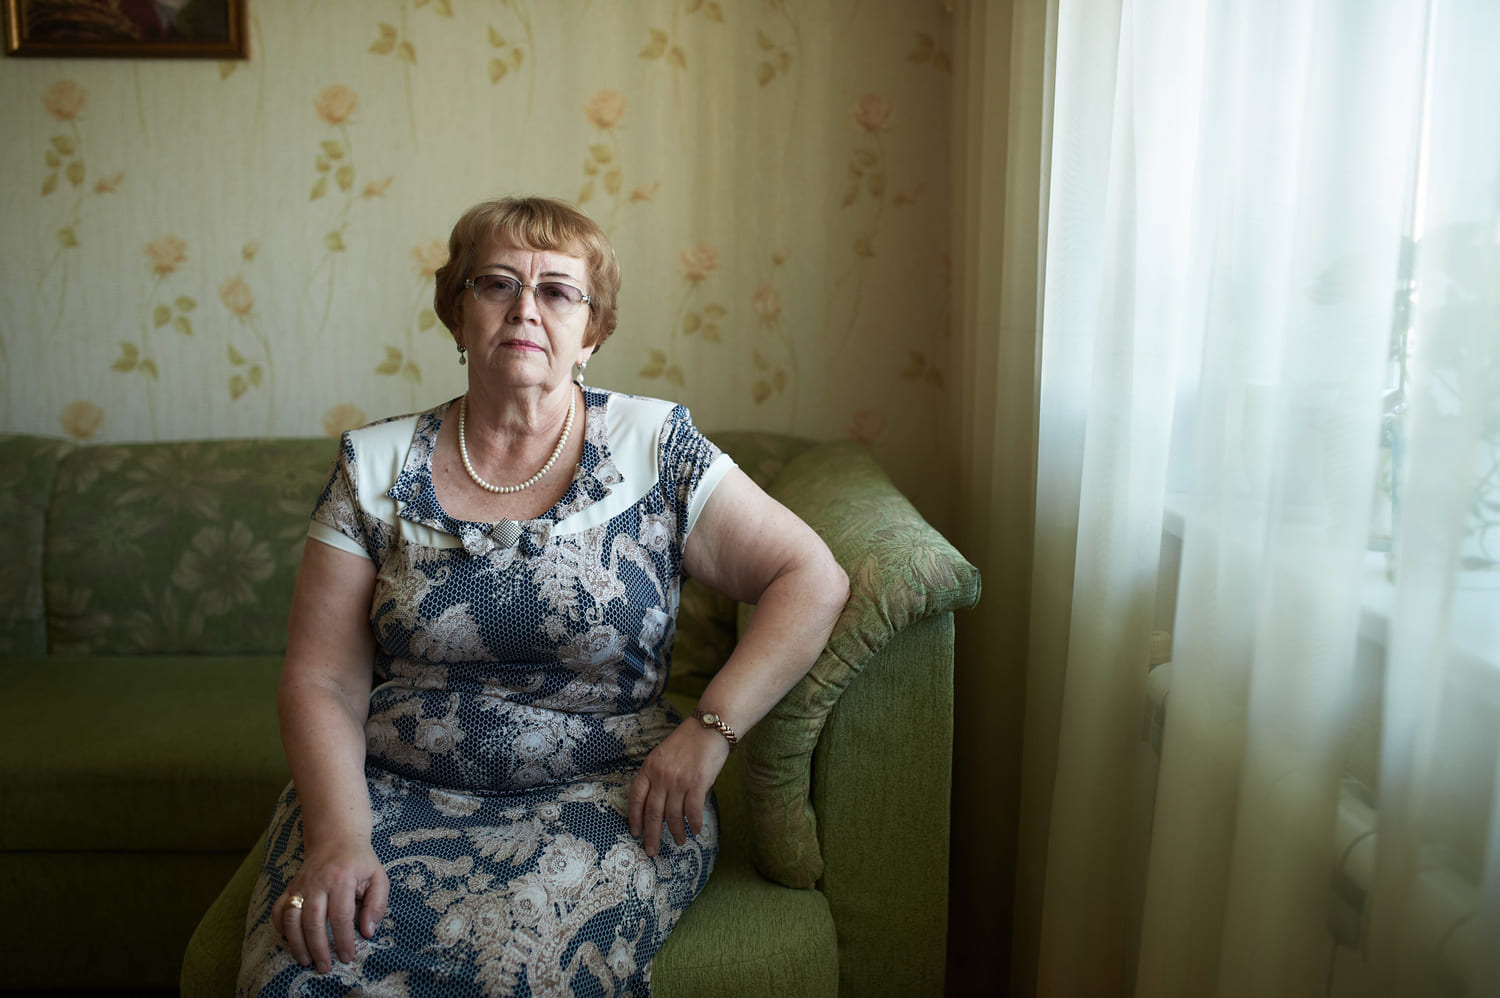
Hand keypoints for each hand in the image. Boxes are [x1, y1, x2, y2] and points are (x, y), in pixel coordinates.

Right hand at [271, 835, 388, 973]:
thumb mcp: (378, 877)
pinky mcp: (290, 886)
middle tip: (325, 966)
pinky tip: (288, 939)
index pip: (341, 916)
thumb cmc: (360, 861)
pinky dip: (279, 926)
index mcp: (342, 879)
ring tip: (306, 960)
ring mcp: (301, 884)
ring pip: (292, 917)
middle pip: (313, 920)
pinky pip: (278, 908)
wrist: (336, 837)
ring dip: (297, 942)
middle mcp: (318, 882)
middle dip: (318, 947)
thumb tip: (368, 931)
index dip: (344, 940)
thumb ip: (377, 904)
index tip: (347, 957)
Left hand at [628, 719, 730, 856]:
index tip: (636, 832)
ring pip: (673, 816)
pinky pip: (692, 811)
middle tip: (651, 851)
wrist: (710, 726)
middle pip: (652, 813)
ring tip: (679, 841)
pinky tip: (695, 831)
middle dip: (651, 835)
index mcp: (649, 767)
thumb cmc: (688, 740)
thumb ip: (657, 776)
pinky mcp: (698, 784)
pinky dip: (693, 824)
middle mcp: (661, 776)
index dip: (634, 818)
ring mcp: (679, 781)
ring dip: (676, 832)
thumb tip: (657, 803)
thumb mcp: (663, 754)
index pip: (636, 797)